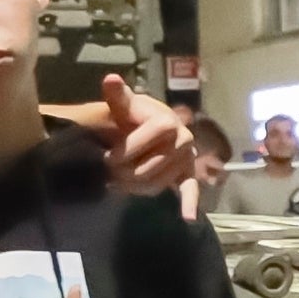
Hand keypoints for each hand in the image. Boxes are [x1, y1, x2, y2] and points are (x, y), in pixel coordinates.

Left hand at [85, 72, 203, 193]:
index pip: (151, 139)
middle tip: (108, 174)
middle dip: (127, 172)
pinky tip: (188, 218)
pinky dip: (189, 202)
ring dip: (137, 187)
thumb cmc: (130, 117)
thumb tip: (110, 79)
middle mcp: (184, 138)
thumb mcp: (122, 106)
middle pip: (153, 166)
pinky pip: (190, 188)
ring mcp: (187, 158)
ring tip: (117, 184)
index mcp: (169, 121)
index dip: (129, 149)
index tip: (109, 157)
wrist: (142, 128)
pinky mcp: (188, 173)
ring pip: (160, 182)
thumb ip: (117, 96)